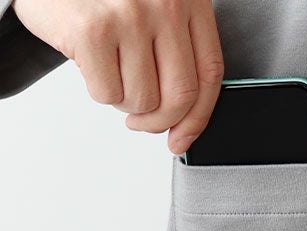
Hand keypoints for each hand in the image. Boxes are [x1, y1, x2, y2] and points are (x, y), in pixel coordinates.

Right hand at [12, 0, 223, 153]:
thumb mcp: (156, 7)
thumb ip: (179, 51)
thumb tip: (185, 121)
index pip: (210, 74)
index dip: (198, 117)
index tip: (183, 137)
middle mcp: (166, 4)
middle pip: (181, 96)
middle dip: (160, 122)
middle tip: (142, 122)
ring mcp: (130, 16)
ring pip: (143, 100)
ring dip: (125, 101)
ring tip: (112, 72)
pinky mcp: (93, 31)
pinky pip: (108, 93)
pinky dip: (99, 89)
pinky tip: (92, 63)